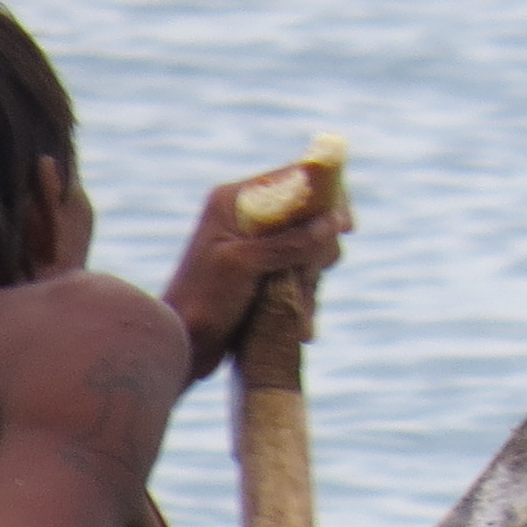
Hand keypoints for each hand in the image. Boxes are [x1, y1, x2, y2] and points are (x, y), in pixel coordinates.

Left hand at [163, 174, 351, 378]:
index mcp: (235, 201)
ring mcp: (257, 248)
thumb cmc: (204, 299)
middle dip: (318, 252)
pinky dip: (303, 302)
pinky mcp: (263, 277)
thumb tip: (333, 223)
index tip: (345, 224)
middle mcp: (248, 219)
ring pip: (309, 253)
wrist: (181, 346)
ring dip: (310, 284)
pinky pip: (299, 279)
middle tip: (310, 275)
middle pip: (309, 218)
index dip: (326, 197)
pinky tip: (300, 327)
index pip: (293, 180)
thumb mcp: (245, 264)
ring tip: (300, 312)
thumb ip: (289, 241)